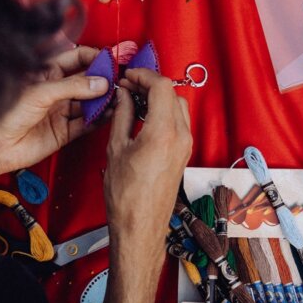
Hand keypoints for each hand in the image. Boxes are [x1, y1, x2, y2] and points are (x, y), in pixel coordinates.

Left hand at [0, 46, 109, 178]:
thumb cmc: (6, 113)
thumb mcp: (42, 92)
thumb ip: (73, 86)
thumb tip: (100, 82)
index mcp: (47, 73)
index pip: (77, 58)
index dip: (93, 57)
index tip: (109, 61)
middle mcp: (57, 90)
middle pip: (87, 80)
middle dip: (103, 78)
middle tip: (117, 80)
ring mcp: (61, 111)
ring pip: (90, 102)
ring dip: (103, 100)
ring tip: (116, 97)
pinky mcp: (65, 131)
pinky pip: (87, 123)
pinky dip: (99, 119)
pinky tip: (108, 113)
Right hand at [104, 68, 191, 252]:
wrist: (140, 226)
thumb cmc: (125, 195)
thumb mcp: (116, 149)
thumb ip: (123, 115)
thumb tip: (124, 94)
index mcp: (163, 132)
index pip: (162, 86)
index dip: (143, 75)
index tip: (128, 76)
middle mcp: (181, 136)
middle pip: (173, 93)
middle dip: (151, 84)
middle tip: (129, 86)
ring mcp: (186, 146)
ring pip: (178, 106)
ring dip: (159, 98)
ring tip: (135, 100)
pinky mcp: (184, 154)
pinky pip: (179, 123)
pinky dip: (164, 112)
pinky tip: (144, 116)